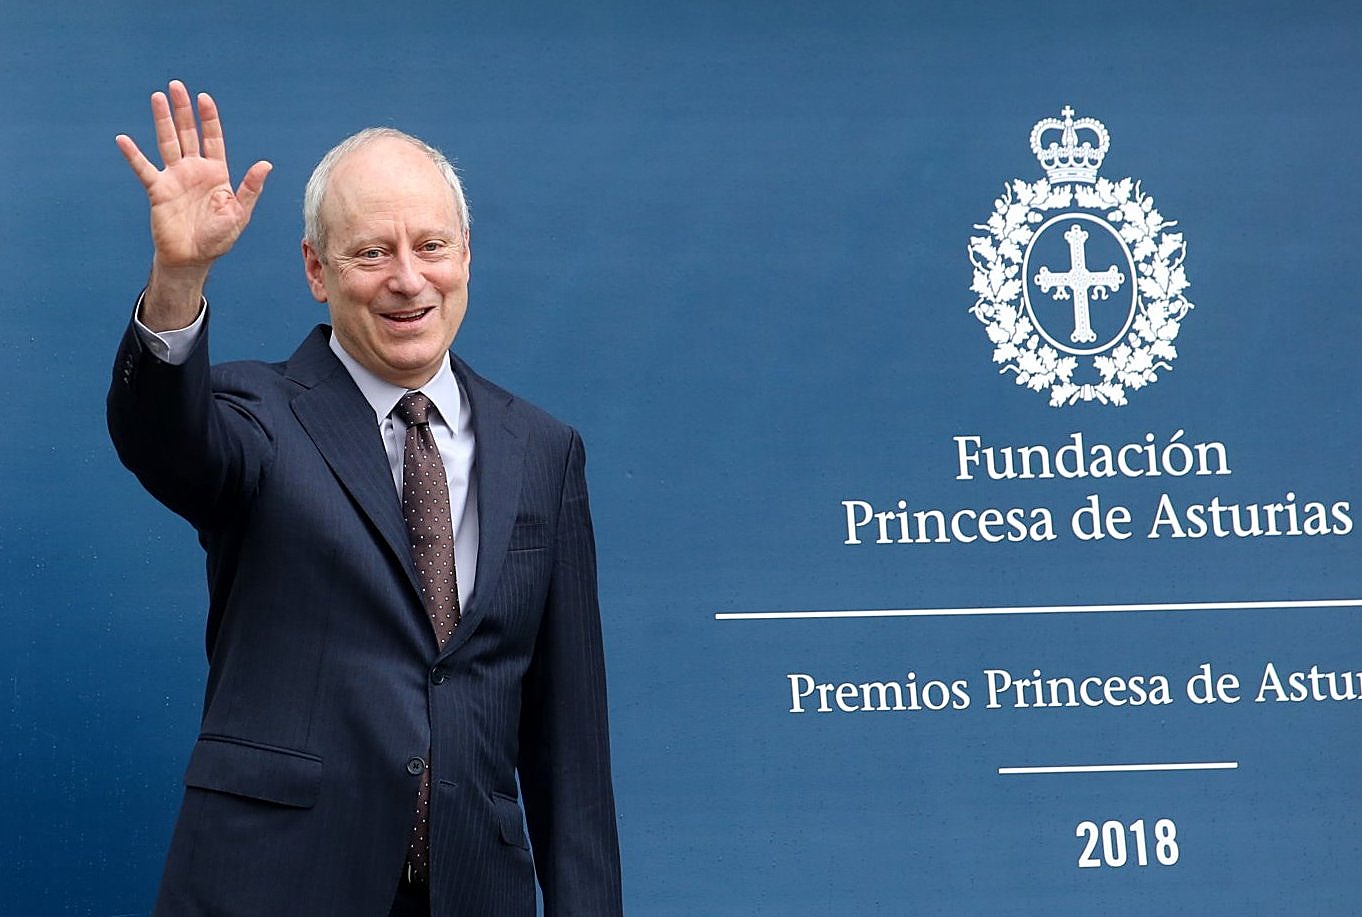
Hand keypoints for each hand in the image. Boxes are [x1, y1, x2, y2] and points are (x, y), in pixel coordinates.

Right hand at [116, 80, 271, 327]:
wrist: (192, 258)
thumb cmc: (218, 239)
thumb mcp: (239, 213)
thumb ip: (250, 188)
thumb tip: (266, 164)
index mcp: (216, 174)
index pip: (212, 139)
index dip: (209, 118)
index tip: (204, 98)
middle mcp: (195, 171)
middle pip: (188, 133)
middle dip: (183, 110)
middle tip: (176, 85)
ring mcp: (175, 178)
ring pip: (168, 142)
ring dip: (162, 120)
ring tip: (157, 97)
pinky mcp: (158, 190)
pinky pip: (144, 168)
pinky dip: (133, 155)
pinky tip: (123, 139)